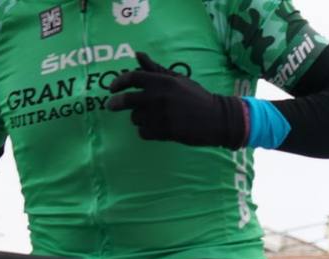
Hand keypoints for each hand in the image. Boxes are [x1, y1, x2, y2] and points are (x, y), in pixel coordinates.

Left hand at [107, 52, 246, 148]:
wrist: (218, 119)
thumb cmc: (197, 97)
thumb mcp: (178, 80)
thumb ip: (156, 69)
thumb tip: (137, 55)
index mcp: (163, 82)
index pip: (133, 78)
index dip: (118, 82)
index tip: (111, 88)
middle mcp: (160, 97)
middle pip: (128, 100)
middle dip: (115, 103)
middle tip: (110, 105)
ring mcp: (163, 116)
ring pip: (136, 118)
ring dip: (137, 118)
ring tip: (148, 118)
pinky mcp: (166, 132)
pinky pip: (144, 132)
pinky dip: (145, 131)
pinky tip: (153, 129)